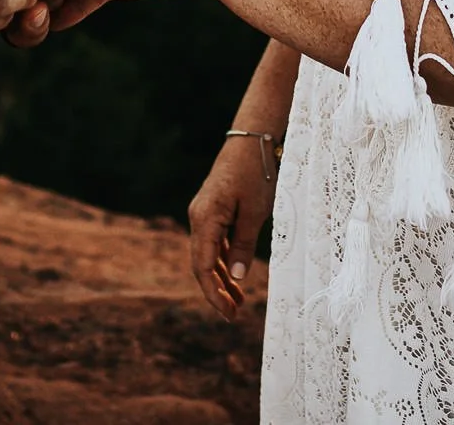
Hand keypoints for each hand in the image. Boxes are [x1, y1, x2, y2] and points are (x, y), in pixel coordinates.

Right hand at [189, 132, 277, 319]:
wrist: (252, 139)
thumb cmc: (256, 173)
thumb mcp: (255, 212)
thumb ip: (244, 246)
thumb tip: (237, 277)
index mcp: (205, 219)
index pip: (203, 267)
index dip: (214, 293)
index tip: (229, 314)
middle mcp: (198, 217)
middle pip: (201, 263)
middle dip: (216, 290)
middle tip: (234, 314)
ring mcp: (204, 212)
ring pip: (207, 254)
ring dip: (221, 277)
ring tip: (238, 300)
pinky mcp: (213, 209)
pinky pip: (214, 241)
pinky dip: (223, 259)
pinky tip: (235, 274)